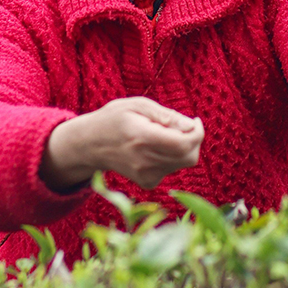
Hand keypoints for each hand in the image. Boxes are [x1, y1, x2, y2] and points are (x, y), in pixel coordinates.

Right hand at [40, 97, 202, 191]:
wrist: (90, 144)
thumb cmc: (115, 118)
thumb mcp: (137, 105)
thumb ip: (166, 115)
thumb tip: (190, 125)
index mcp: (142, 137)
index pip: (183, 144)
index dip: (197, 132)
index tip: (195, 121)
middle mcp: (144, 161)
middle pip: (189, 156)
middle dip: (194, 140)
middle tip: (183, 125)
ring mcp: (145, 175)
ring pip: (183, 163)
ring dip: (183, 147)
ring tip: (163, 134)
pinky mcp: (147, 182)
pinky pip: (172, 169)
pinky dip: (172, 157)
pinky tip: (156, 148)